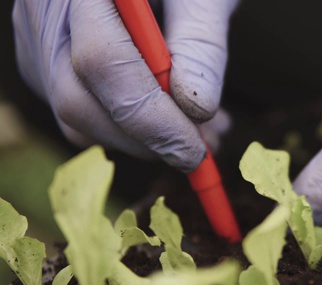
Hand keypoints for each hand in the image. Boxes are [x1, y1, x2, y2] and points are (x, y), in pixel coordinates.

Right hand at [12, 0, 236, 172]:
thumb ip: (201, 43)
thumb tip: (197, 110)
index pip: (102, 62)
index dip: (150, 119)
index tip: (194, 151)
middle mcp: (42, 9)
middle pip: (76, 99)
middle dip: (144, 140)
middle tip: (203, 150)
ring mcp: (36, 35)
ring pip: (75, 114)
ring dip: (142, 140)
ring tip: (202, 132)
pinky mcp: (43, 56)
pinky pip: (80, 107)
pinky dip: (127, 127)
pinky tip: (172, 117)